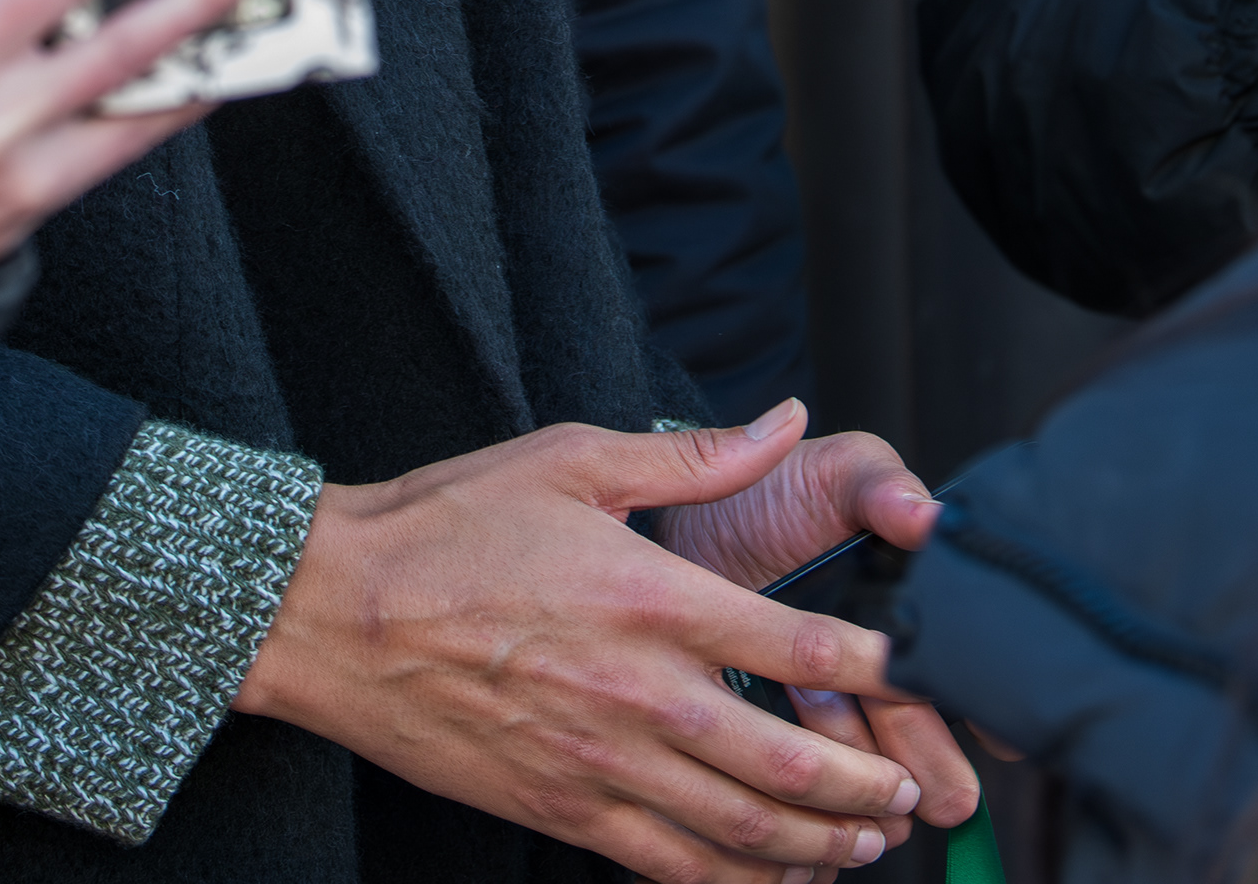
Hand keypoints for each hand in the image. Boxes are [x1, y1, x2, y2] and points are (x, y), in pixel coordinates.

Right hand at [236, 410, 944, 877]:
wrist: (336, 612)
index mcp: (651, 596)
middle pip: (788, 761)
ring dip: (817, 846)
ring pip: (740, 830)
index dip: (878, 666)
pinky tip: (773, 881)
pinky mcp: (562, 809)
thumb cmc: (451, 523)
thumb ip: (695, 457)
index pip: (799, 641)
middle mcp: (640, 692)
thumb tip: (787, 421)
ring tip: (865, 844)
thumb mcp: (573, 459)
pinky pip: (670, 868)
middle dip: (864, 784)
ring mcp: (601, 764)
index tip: (921, 673)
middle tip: (908, 792)